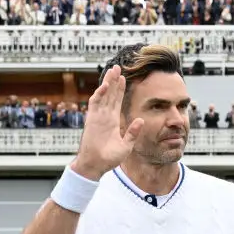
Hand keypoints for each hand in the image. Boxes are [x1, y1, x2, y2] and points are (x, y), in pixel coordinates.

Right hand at [70, 65, 143, 179]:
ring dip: (107, 83)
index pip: (117, 101)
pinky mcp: (91, 120)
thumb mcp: (126, 145)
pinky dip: (99, 94)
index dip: (120, 90)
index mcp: (112, 121)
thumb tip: (141, 120)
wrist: (95, 165)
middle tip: (118, 67)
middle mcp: (105, 116)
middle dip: (114, 81)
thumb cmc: (109, 159)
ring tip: (113, 70)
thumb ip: (133, 133)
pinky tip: (105, 86)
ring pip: (103, 95)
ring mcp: (97, 117)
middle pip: (110, 94)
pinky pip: (95, 104)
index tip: (124, 79)